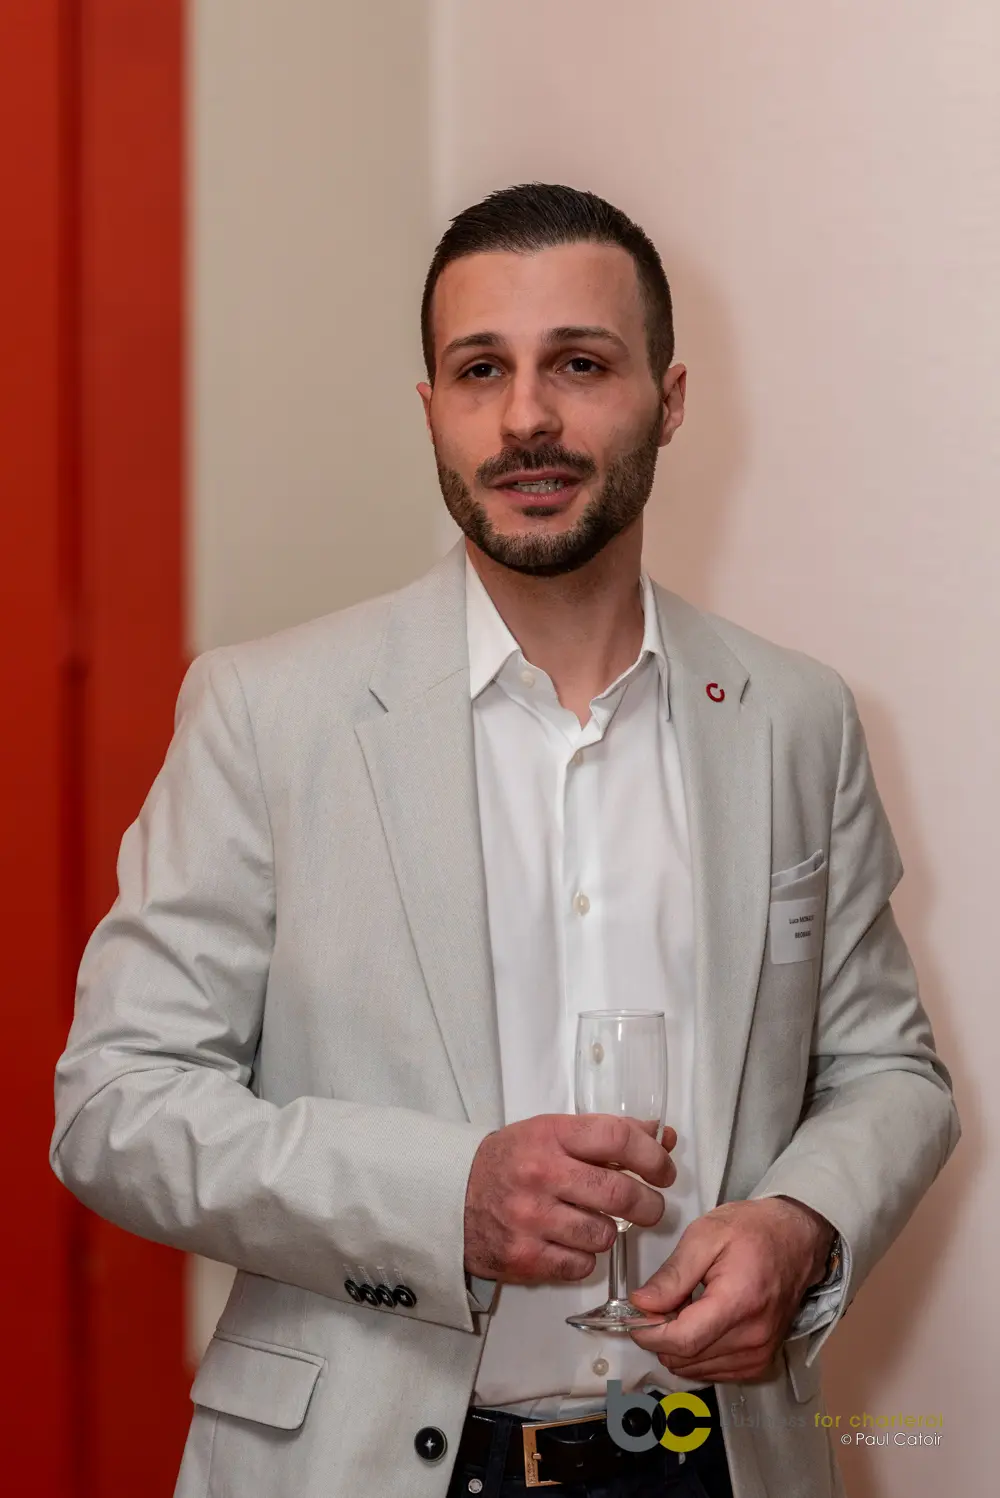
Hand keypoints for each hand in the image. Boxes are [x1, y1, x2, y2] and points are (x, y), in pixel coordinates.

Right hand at [464, 1114, 675, 1285]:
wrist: (452, 1197)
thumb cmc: (511, 1161)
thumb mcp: (552, 1133)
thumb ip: (606, 1134)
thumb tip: (662, 1136)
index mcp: (550, 1136)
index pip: (617, 1138)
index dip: (652, 1156)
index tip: (664, 1170)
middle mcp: (541, 1174)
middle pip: (620, 1193)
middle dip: (648, 1205)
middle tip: (650, 1207)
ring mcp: (531, 1219)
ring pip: (604, 1236)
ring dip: (608, 1233)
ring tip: (595, 1223)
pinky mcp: (524, 1257)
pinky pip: (581, 1266)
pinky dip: (584, 1258)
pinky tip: (571, 1243)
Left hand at [626, 1196, 833, 1381]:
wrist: (797, 1240)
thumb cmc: (754, 1231)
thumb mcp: (705, 1235)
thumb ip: (672, 1274)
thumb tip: (642, 1303)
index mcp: (738, 1302)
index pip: (682, 1341)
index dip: (649, 1333)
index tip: (633, 1316)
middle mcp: (752, 1337)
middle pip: (685, 1359)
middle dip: (660, 1336)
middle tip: (659, 1304)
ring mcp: (759, 1354)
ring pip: (696, 1369)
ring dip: (679, 1346)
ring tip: (684, 1309)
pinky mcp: (761, 1362)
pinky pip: (714, 1371)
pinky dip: (698, 1353)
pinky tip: (700, 1323)